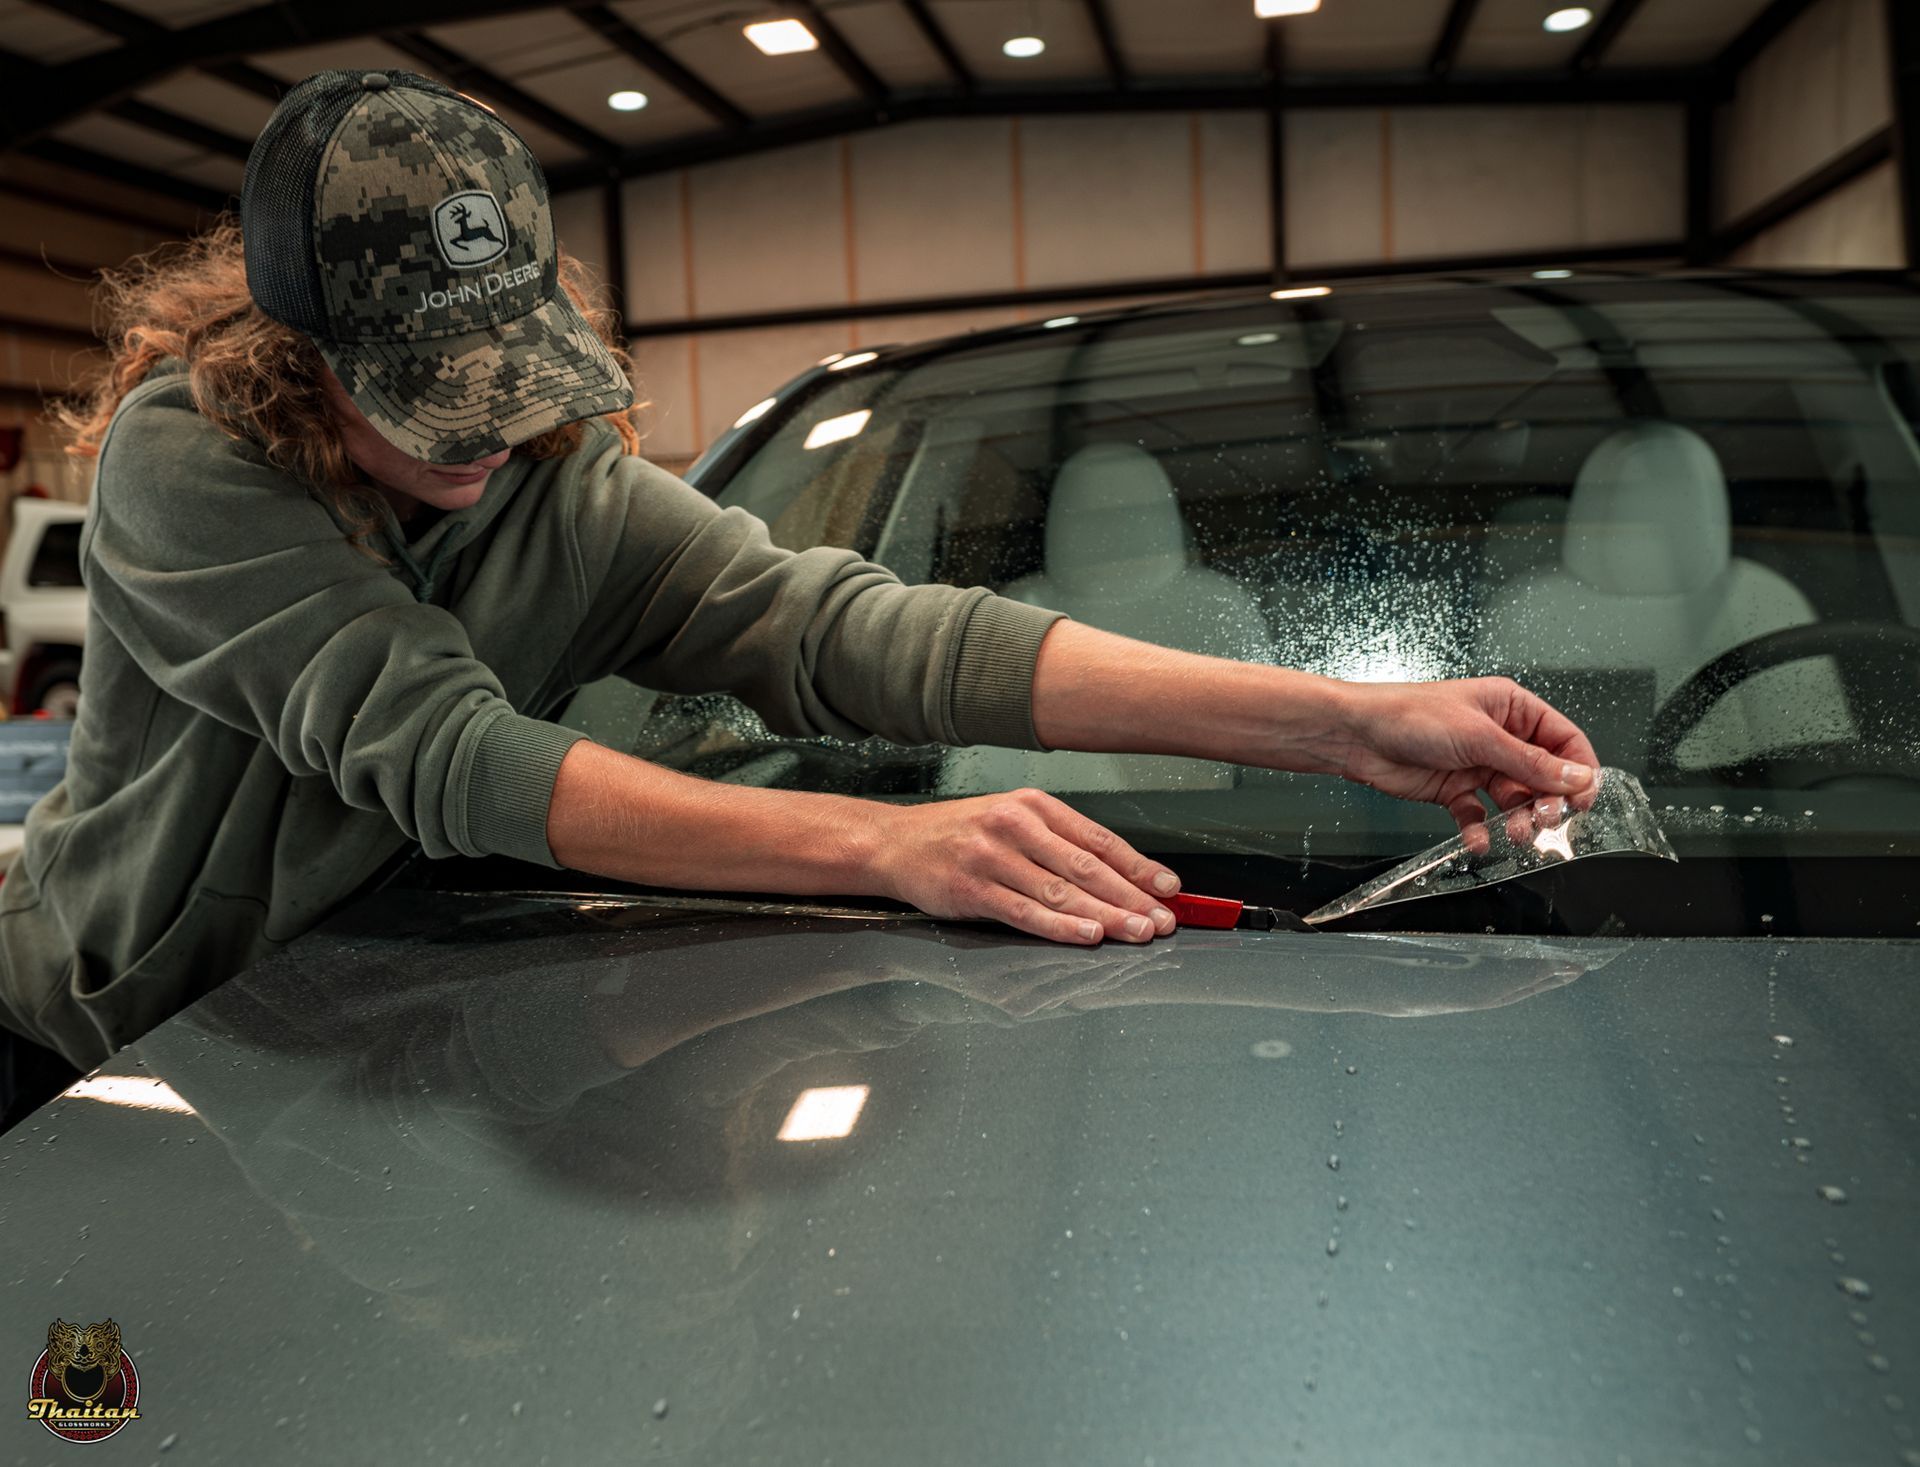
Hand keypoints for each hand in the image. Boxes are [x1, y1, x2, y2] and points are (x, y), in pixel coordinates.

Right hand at [870, 789, 1180, 945]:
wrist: (895, 842)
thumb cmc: (959, 836)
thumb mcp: (1011, 821)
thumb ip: (1058, 844)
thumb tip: (1117, 877)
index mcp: (1033, 805)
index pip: (1098, 839)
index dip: (1137, 866)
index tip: (1168, 889)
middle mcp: (1015, 825)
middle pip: (1086, 867)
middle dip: (1131, 897)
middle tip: (1162, 921)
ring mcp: (992, 856)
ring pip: (1061, 891)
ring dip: (1105, 915)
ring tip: (1137, 932)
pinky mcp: (971, 888)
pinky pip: (1025, 911)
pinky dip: (1060, 926)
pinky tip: (1087, 935)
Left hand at [1332, 677, 1600, 837]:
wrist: (1356, 735)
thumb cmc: (1410, 715)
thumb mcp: (1479, 737)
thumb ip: (1529, 762)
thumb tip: (1576, 777)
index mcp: (1511, 708)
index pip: (1563, 739)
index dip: (1578, 769)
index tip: (1583, 799)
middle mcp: (1498, 736)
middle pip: (1542, 774)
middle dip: (1547, 800)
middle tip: (1545, 820)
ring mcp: (1476, 764)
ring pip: (1513, 799)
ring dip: (1517, 819)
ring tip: (1515, 833)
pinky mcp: (1453, 789)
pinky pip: (1478, 815)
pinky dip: (1480, 830)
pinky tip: (1478, 840)